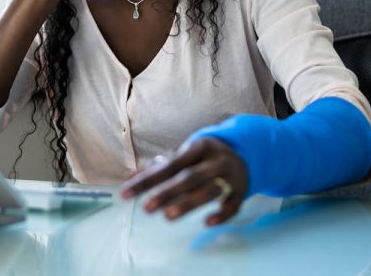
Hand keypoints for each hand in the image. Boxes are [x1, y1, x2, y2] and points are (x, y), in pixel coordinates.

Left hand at [120, 137, 247, 225]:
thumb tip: (130, 177)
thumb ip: (158, 165)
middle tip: (147, 208)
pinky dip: (222, 214)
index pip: (170, 164)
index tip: (127, 193)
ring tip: (167, 216)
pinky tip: (207, 222)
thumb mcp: (184, 154)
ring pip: (209, 191)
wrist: (243, 153)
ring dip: (188, 203)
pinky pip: (233, 205)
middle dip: (167, 192)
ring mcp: (230, 176)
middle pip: (189, 177)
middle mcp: (215, 160)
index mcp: (198, 147)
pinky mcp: (241, 192)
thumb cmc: (203, 156)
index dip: (148, 179)